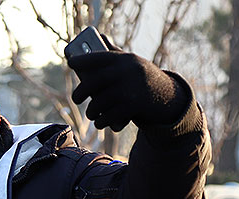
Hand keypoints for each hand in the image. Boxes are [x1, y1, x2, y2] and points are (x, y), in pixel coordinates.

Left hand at [67, 48, 185, 130]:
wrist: (167, 96)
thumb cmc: (141, 77)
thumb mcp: (131, 63)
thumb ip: (115, 53)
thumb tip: (100, 36)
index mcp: (125, 60)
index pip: (99, 57)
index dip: (83, 60)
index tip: (71, 62)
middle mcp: (126, 73)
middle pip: (93, 82)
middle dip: (80, 92)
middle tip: (76, 99)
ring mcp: (130, 90)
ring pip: (99, 103)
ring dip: (92, 111)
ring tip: (91, 113)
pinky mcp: (132, 107)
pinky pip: (109, 116)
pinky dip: (102, 122)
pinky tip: (101, 122)